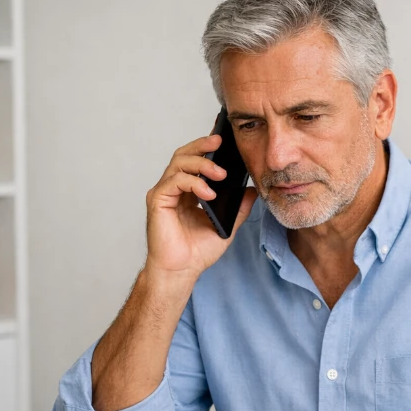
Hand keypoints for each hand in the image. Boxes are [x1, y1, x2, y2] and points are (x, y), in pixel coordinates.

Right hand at [144, 135, 257, 279]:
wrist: (182, 271)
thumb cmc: (197, 251)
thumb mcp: (226, 225)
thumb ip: (238, 207)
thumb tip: (253, 190)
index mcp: (188, 191)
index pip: (195, 160)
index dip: (207, 147)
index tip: (225, 139)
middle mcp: (173, 188)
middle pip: (184, 154)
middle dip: (202, 145)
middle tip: (220, 142)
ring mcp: (164, 193)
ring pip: (178, 163)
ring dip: (201, 164)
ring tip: (220, 173)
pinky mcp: (158, 201)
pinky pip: (174, 181)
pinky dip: (193, 183)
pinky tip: (208, 192)